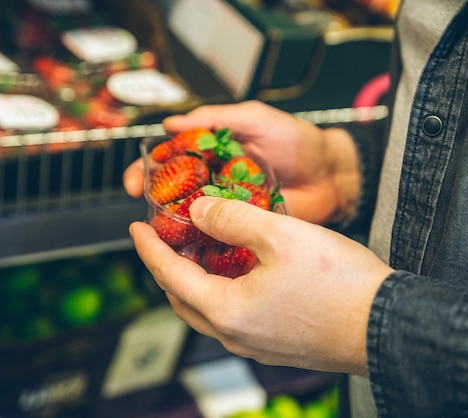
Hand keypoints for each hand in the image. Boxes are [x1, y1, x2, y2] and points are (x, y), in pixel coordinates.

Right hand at [123, 100, 360, 224]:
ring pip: (191, 220)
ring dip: (172, 228)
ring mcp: (228, 210)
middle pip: (172, 193)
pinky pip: (217, 240)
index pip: (170, 161)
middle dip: (152, 201)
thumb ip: (216, 119)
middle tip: (141, 210)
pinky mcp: (244, 232)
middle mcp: (214, 183)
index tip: (136, 181)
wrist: (331, 176)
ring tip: (160, 234)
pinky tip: (189, 250)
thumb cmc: (297, 141)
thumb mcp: (255, 119)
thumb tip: (172, 124)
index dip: (148, 170)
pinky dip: (202, 246)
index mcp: (212, 154)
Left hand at [129, 196, 393, 375]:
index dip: (149, 248)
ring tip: (197, 250)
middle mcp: (234, 335)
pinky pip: (231, 317)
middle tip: (163, 238)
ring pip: (206, 310)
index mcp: (226, 310)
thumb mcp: (280, 235)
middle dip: (166, 266)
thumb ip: (232, 218)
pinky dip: (219, 291)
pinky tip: (235, 271)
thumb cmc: (339, 283)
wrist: (390, 326)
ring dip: (193, 280)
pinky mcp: (276, 345)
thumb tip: (199, 210)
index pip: (170, 275)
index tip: (135, 226)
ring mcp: (255, 345)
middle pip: (182, 298)